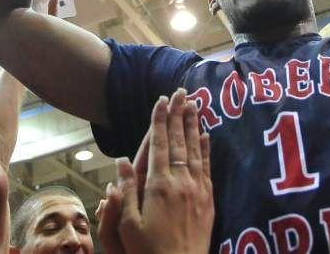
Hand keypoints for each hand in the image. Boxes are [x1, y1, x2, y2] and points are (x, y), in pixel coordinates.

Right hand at [97, 89, 213, 253]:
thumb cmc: (148, 252)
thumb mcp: (128, 226)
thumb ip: (126, 192)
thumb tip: (121, 162)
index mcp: (158, 186)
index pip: (158, 144)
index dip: (159, 120)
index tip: (161, 100)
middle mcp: (180, 183)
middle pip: (178, 141)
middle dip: (178, 114)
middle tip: (181, 92)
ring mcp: (197, 190)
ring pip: (195, 150)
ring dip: (193, 125)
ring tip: (194, 104)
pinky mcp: (208, 200)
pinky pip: (207, 168)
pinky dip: (206, 149)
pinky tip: (206, 135)